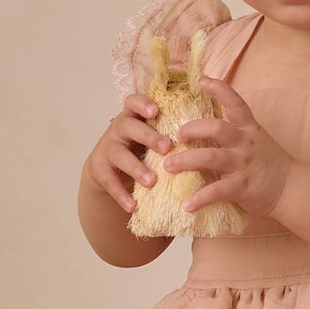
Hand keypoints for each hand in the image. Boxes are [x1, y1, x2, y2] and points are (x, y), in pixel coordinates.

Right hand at [86, 92, 174, 214]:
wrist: (110, 169)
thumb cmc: (142, 149)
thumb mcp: (153, 136)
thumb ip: (171, 131)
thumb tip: (210, 132)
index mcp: (134, 117)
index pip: (133, 102)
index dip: (142, 103)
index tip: (156, 110)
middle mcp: (118, 129)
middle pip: (128, 126)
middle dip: (148, 136)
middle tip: (166, 147)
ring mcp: (107, 148)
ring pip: (119, 154)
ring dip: (136, 168)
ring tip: (152, 181)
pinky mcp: (99, 170)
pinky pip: (109, 182)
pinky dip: (121, 195)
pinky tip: (133, 206)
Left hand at [161, 78, 296, 219]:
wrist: (292, 188)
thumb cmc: (269, 163)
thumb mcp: (256, 139)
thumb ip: (235, 131)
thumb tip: (206, 124)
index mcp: (249, 128)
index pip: (235, 102)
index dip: (219, 89)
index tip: (202, 80)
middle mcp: (245, 142)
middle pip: (215, 127)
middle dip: (191, 129)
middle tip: (177, 136)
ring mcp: (243, 164)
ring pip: (210, 157)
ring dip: (185, 161)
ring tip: (168, 166)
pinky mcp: (242, 187)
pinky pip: (216, 191)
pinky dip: (199, 199)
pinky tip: (186, 206)